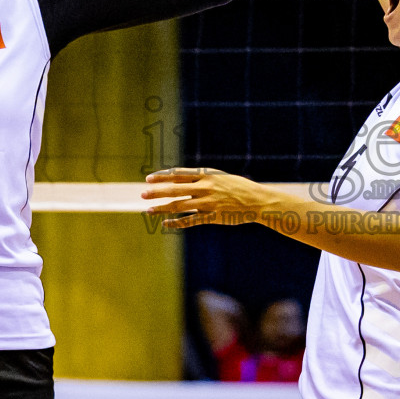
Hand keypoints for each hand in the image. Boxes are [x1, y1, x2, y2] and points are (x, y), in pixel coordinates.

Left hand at [143, 168, 275, 230]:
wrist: (257, 201)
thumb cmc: (239, 187)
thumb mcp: (220, 177)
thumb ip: (203, 179)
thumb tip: (184, 179)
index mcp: (206, 175)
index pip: (178, 174)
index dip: (162, 176)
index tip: (149, 178)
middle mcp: (205, 188)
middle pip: (175, 189)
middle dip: (157, 192)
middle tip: (142, 193)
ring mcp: (208, 203)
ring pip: (179, 205)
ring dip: (162, 208)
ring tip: (149, 210)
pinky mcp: (212, 217)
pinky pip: (191, 220)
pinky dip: (177, 222)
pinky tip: (166, 224)